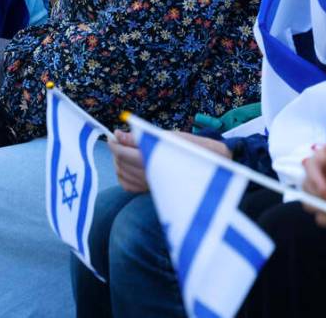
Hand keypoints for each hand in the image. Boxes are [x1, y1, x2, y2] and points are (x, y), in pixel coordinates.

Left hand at [110, 130, 228, 193]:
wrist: (213, 165)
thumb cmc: (191, 147)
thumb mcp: (166, 136)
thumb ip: (138, 137)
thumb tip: (117, 134)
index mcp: (154, 159)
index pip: (123, 154)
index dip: (114, 144)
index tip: (112, 136)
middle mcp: (150, 176)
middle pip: (121, 165)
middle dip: (117, 152)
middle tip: (119, 141)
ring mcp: (151, 186)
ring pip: (123, 176)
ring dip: (119, 164)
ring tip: (125, 152)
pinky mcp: (153, 192)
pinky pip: (129, 187)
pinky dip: (124, 176)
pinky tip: (129, 167)